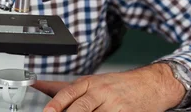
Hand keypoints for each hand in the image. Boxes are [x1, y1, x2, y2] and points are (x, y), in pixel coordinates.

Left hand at [31, 63, 184, 111]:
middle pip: (80, 107)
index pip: (69, 92)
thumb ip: (65, 87)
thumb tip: (39, 85)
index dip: (56, 104)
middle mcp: (101, 92)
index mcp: (90, 82)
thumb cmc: (117, 84)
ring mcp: (115, 105)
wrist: (150, 84)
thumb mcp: (92, 81)